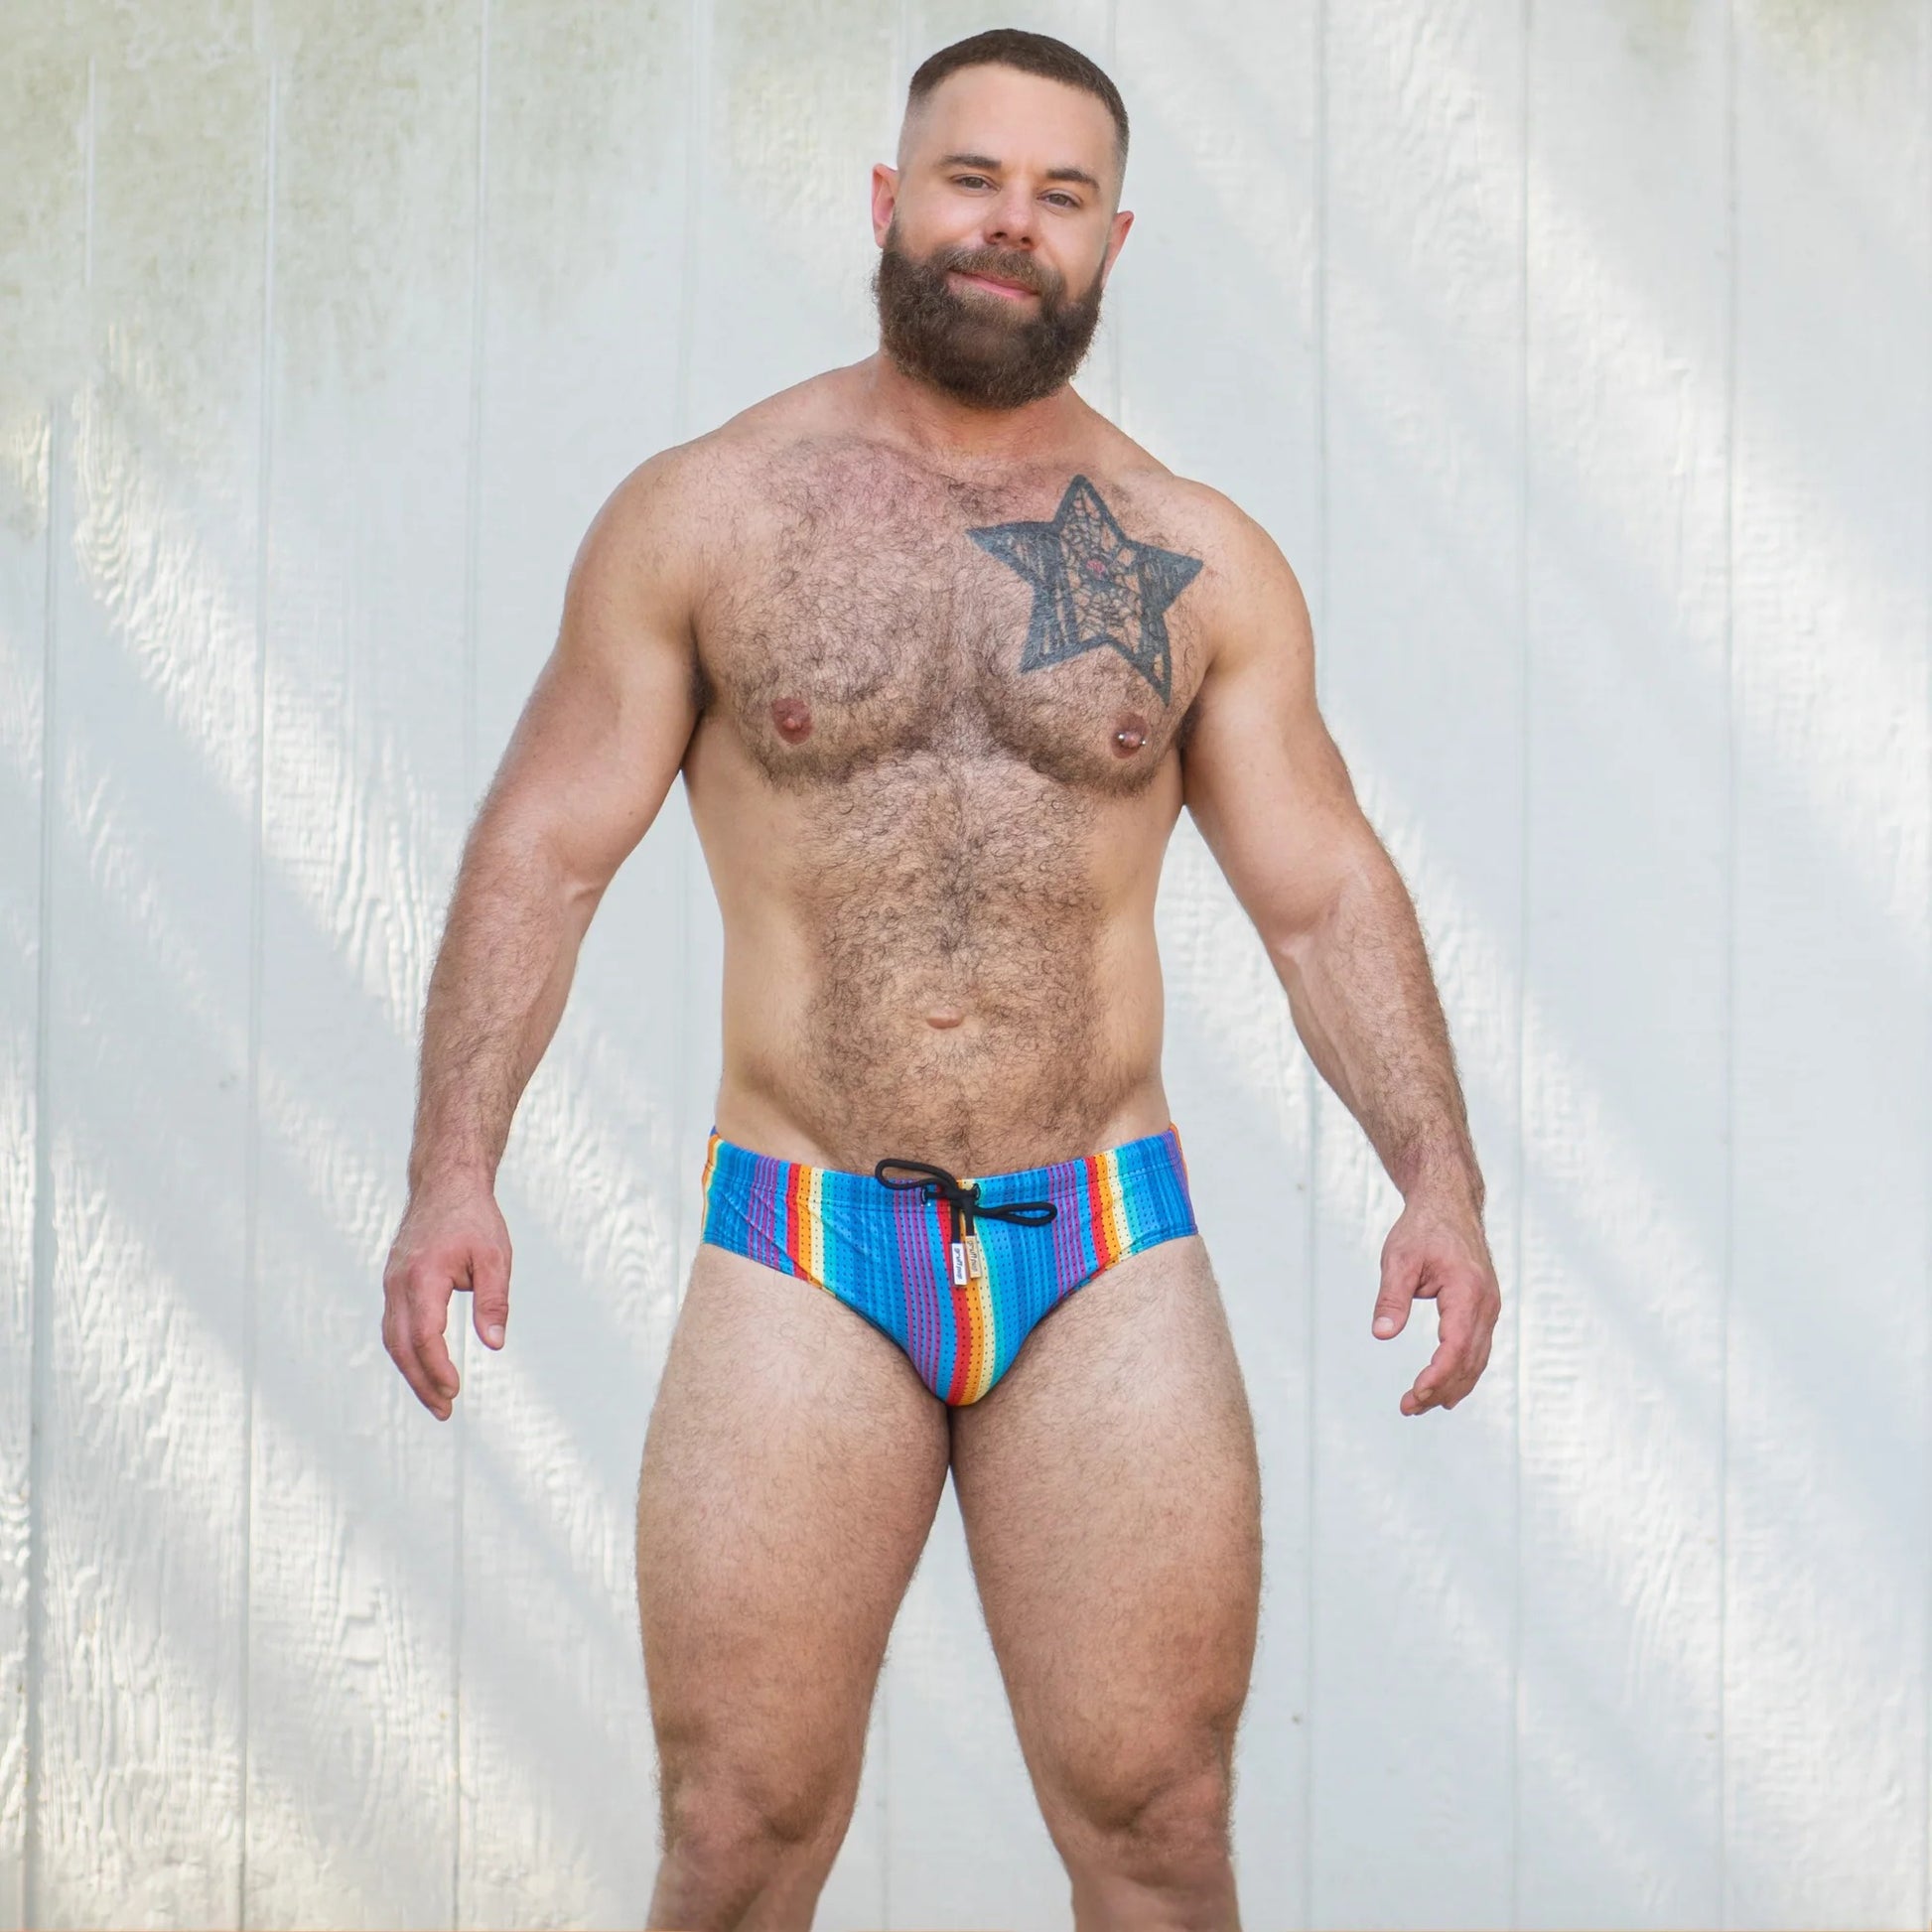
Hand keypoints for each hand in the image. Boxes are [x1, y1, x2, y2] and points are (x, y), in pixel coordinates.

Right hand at [381, 1178, 512, 1419]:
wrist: (446, 1184)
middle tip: (444, 1411)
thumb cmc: (474, 1218)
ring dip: (412, 1372)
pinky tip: (424, 1368)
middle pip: (401, 1346)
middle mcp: (398, 1282)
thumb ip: (493, 1301)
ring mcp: (391, 1283)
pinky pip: (394, 1325)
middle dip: (421, 1382)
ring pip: (392, 1338)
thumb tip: (494, 1343)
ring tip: (437, 1399)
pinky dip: (406, 1352)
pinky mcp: (393, 1283)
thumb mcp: (496, 1258)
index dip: (436, 1368)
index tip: (454, 1392)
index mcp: (423, 1276)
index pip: (423, 1335)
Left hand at [1371, 1186, 1499, 1415]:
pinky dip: (1461, 1373)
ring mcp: (1489, 1308)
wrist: (1449, 1204)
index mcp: (1468, 1291)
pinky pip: (1477, 1349)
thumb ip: (1391, 1297)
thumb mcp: (1399, 1258)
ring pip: (1476, 1360)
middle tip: (1407, 1408)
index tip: (1413, 1395)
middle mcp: (1486, 1304)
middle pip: (1468, 1361)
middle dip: (1440, 1390)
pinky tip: (1444, 1391)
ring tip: (1418, 1406)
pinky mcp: (1484, 1309)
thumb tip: (1381, 1334)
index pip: (1456, 1346)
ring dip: (1451, 1387)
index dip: (1437, 1376)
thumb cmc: (1422, 1229)